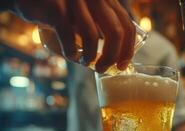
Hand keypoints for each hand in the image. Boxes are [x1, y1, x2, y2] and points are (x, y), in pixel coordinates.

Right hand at [14, 0, 134, 72]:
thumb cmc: (61, 11)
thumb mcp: (87, 15)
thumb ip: (101, 28)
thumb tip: (116, 58)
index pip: (127, 25)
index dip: (128, 49)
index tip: (122, 65)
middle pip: (116, 32)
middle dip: (112, 57)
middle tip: (104, 69)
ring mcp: (76, 0)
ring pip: (93, 36)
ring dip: (91, 56)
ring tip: (86, 63)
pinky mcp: (56, 6)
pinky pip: (69, 36)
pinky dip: (71, 51)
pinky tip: (71, 56)